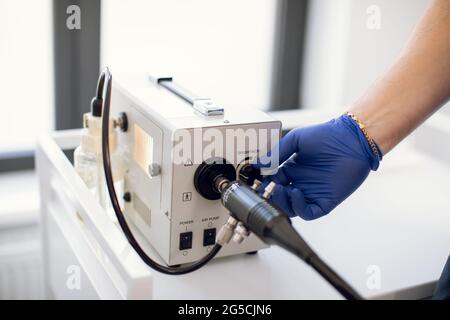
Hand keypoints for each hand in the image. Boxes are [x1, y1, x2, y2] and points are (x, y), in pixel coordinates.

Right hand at [258, 115, 381, 219]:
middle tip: (266, 189)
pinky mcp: (325, 201)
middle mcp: (300, 184)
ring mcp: (312, 194)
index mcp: (291, 170)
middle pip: (279, 199)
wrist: (352, 139)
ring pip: (290, 208)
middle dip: (270, 196)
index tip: (256, 182)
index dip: (263, 184)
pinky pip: (308, 212)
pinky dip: (299, 207)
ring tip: (280, 190)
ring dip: (282, 203)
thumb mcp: (296, 139)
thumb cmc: (327, 135)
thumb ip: (277, 152)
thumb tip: (258, 164)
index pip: (272, 183)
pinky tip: (296, 193)